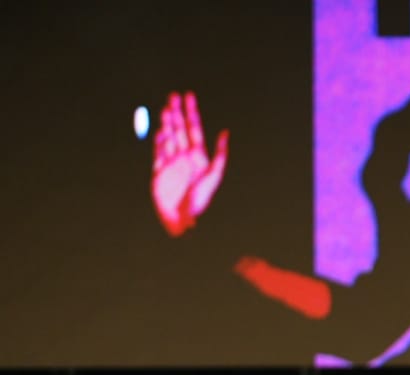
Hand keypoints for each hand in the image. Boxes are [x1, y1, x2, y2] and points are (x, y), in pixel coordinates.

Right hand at [151, 92, 228, 236]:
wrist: (182, 219)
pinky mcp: (159, 171)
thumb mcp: (214, 176)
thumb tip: (226, 132)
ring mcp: (172, 163)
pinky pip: (158, 152)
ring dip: (167, 123)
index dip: (191, 113)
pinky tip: (160, 129)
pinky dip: (159, 140)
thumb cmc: (200, 201)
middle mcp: (185, 158)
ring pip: (169, 138)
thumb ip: (220, 155)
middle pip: (180, 130)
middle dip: (177, 113)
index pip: (194, 129)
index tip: (189, 96)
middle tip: (173, 95)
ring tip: (166, 108)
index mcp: (199, 157)